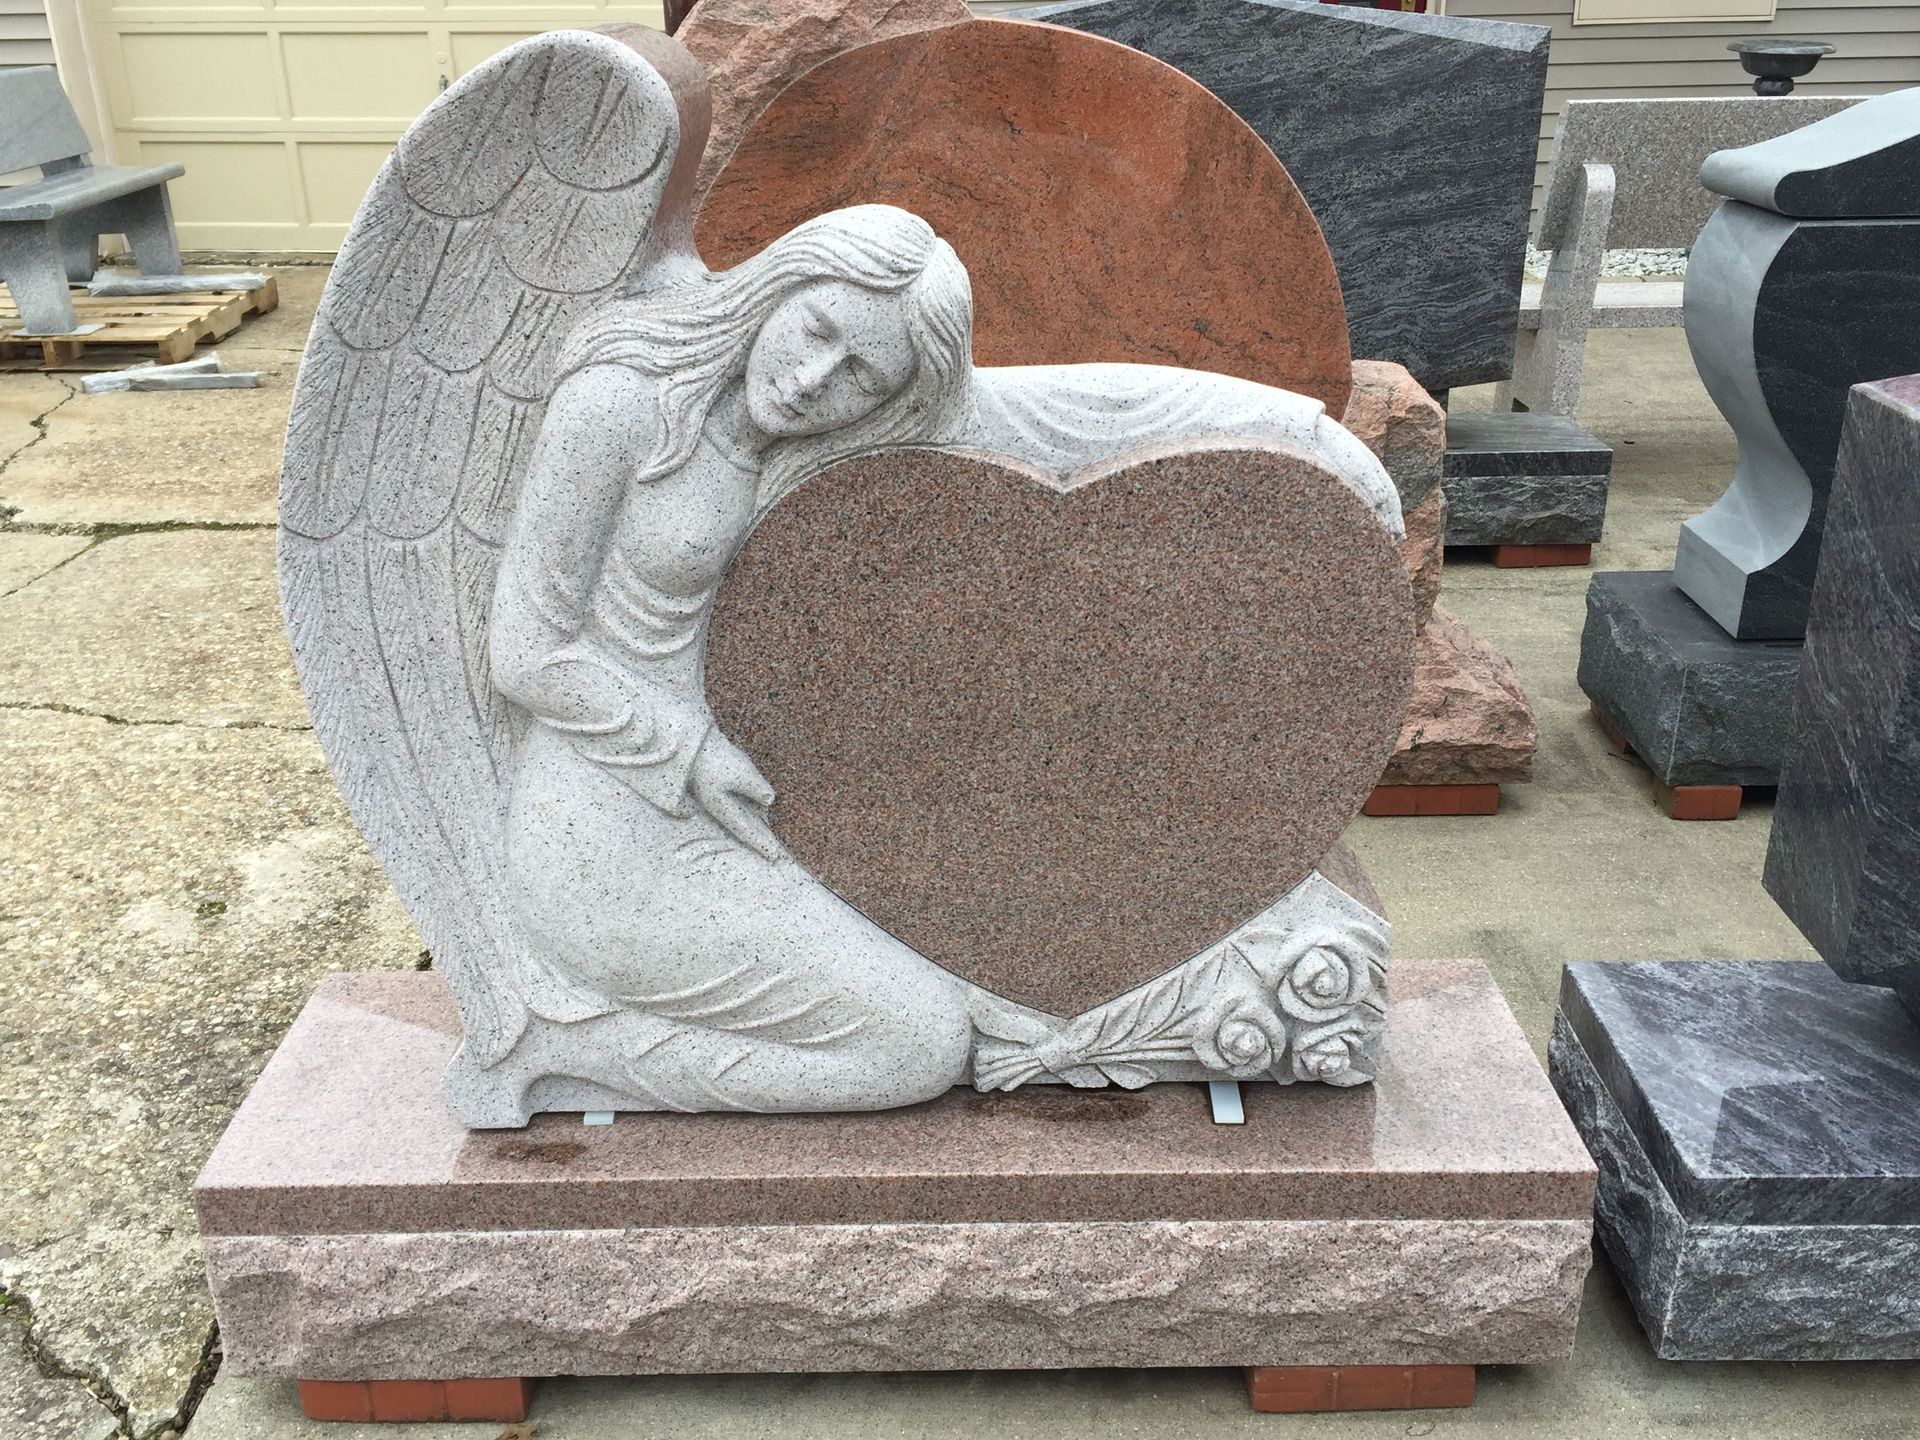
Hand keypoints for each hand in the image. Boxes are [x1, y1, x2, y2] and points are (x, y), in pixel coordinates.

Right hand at [689, 733, 784, 860]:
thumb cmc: (714, 758)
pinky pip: (740, 802)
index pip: (747, 830)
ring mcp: (721, 796)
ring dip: (755, 827)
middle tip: (776, 858)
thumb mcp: (740, 772)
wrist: (691, 745)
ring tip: (767, 839)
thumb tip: (770, 800)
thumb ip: (756, 787)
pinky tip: (758, 813)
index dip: (761, 843)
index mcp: (723, 808)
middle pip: (745, 828)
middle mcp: (721, 806)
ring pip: (743, 816)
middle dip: (760, 840)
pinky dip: (750, 810)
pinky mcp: (722, 784)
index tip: (774, 856)